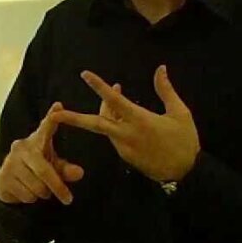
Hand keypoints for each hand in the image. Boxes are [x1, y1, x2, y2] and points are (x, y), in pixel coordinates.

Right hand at [0, 102, 84, 205]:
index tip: (58, 106)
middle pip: (44, 170)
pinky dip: (32, 199)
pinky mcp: (2, 177)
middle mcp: (21, 148)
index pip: (45, 128)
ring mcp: (10, 162)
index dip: (52, 119)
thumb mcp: (53, 166)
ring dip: (43, 194)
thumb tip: (79, 173)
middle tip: (68, 199)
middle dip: (58, 187)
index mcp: (37, 140)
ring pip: (36, 186)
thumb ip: (66, 169)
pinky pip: (25, 195)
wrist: (8, 181)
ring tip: (42, 190)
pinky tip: (28, 192)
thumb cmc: (36, 168)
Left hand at [52, 65, 199, 182]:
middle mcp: (127, 134)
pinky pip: (114, 137)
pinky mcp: (125, 157)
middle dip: (73, 118)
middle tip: (55, 113)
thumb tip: (160, 68)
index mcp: (140, 120)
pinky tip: (122, 115)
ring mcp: (124, 148)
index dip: (99, 87)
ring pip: (106, 127)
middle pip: (95, 123)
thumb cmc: (185, 141)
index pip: (115, 101)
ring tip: (113, 93)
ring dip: (105, 111)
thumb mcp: (180, 113)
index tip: (84, 75)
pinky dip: (114, 124)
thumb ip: (166, 90)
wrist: (186, 173)